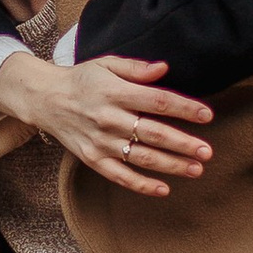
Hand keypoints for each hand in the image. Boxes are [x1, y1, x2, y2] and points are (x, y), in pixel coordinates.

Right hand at [0, 47, 213, 196]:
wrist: (45, 99)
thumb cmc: (82, 79)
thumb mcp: (106, 64)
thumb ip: (136, 68)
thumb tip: (164, 68)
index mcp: (115, 92)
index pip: (158, 101)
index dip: (184, 109)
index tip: (207, 116)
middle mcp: (109, 118)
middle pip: (153, 133)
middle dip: (184, 144)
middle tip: (208, 151)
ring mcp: (100, 141)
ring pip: (142, 157)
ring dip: (171, 165)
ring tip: (196, 169)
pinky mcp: (92, 159)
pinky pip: (120, 175)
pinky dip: (141, 184)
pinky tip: (163, 189)